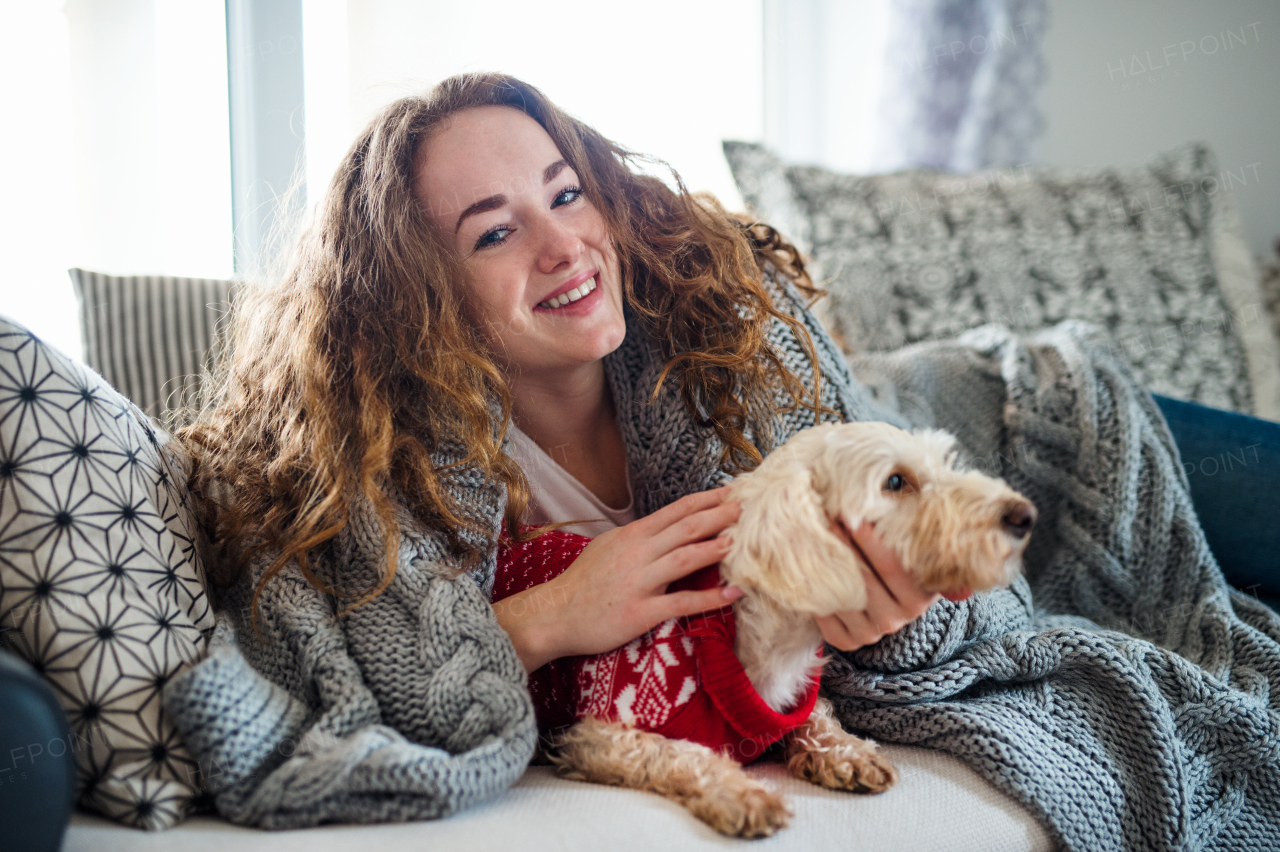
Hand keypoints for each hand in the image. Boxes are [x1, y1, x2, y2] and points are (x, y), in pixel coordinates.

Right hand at [494, 487, 743, 671]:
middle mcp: (637, 553)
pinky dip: (709, 598)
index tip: (731, 492)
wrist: (554, 614)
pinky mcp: (640, 612)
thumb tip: (665, 528)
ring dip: (714, 548)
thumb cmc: (582, 583)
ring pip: (684, 558)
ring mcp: (638, 582)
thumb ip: (637, 538)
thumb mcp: (607, 547)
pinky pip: (680, 603)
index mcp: (631, 535)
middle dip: (718, 516)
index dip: (705, 500)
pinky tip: (732, 594)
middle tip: (746, 509)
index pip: (675, 511)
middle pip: (685, 528)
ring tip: (740, 542)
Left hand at [813, 520, 941, 651]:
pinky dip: (816, 590)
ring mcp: (870, 633)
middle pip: (863, 579)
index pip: (892, 568)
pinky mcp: (846, 641)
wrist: (887, 602)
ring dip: (825, 564)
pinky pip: (825, 614)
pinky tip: (810, 564)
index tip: (853, 514)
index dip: (870, 541)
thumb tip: (960, 576)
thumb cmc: (904, 566)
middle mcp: (896, 620)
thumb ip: (935, 553)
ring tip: (815, 534)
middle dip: (844, 545)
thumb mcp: (923, 560)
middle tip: (827, 516)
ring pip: (842, 596)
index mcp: (919, 598)